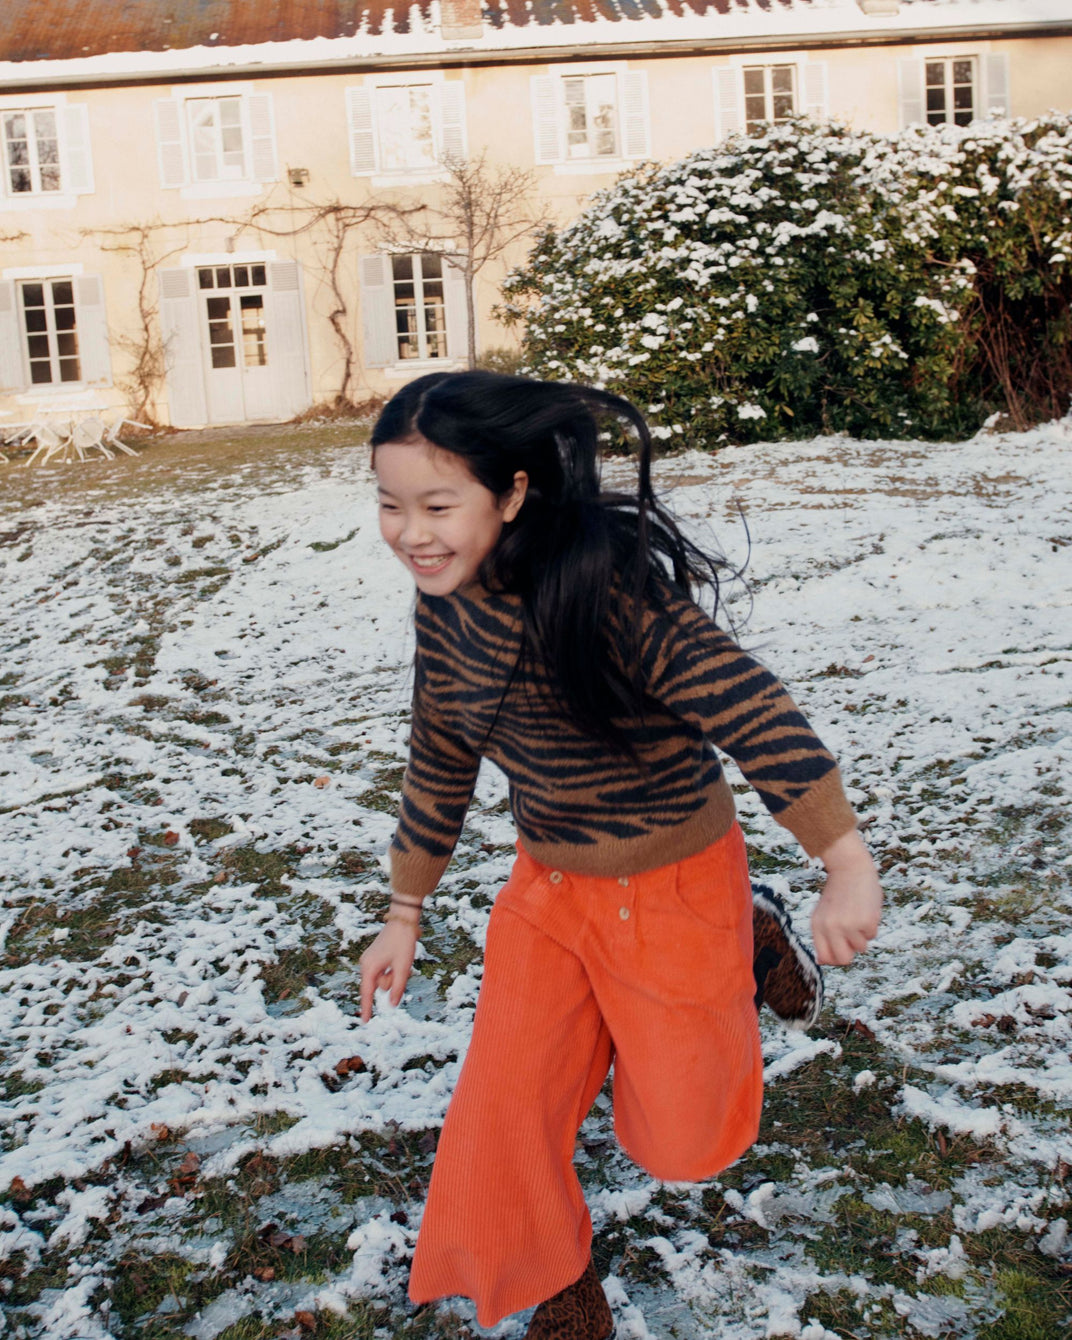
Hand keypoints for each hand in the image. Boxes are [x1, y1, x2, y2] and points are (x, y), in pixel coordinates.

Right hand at [359, 917, 419, 1022]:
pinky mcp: (374, 957)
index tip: (365, 1022)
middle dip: (391, 981)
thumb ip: (397, 988)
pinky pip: (382, 972)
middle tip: (400, 966)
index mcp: (370, 968)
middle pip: (378, 986)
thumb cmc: (403, 943)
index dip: (367, 1008)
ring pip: (381, 979)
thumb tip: (392, 1004)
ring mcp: (369, 960)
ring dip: (392, 975)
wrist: (402, 921)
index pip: (368, 993)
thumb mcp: (403, 968)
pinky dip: (391, 970)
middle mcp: (366, 965)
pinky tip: (397, 957)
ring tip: (400, 959)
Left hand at [812, 828, 882, 965]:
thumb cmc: (837, 893)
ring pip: (861, 947)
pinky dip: (871, 925)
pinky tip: (865, 909)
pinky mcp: (866, 921)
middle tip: (853, 937)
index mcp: (817, 926)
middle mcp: (831, 928)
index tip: (842, 950)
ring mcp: (849, 925)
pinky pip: (872, 935)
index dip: (836, 959)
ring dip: (862, 935)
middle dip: (851, 952)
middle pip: (844, 960)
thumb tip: (823, 962)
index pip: (826, 958)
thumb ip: (822, 937)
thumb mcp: (823, 913)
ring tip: (857, 916)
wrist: (850, 868)